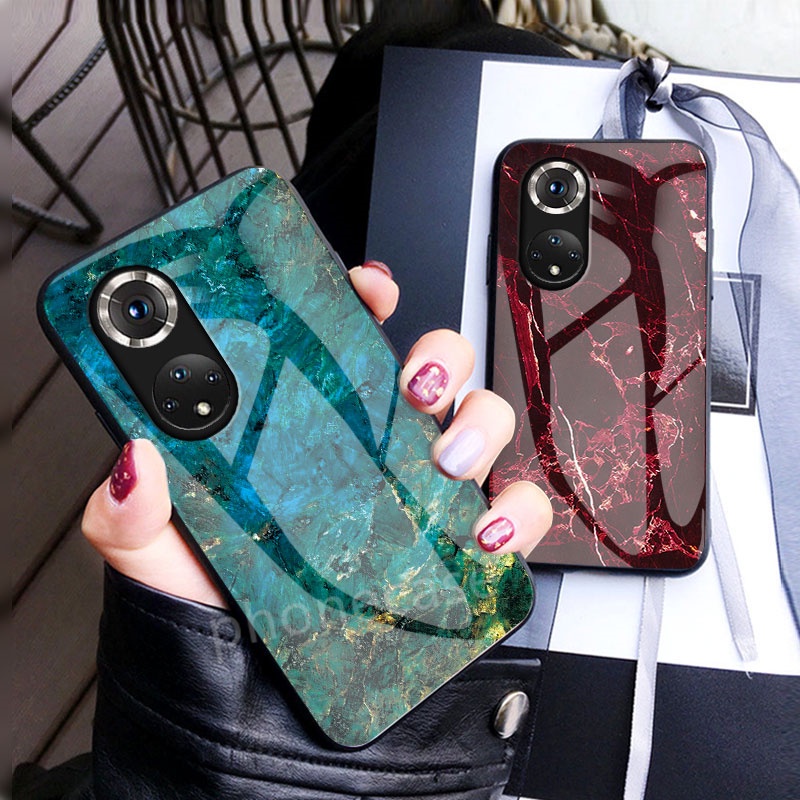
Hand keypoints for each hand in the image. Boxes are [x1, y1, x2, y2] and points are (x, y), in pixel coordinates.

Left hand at [81, 261, 551, 607]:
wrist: (252, 694)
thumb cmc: (215, 608)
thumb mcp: (159, 553)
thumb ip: (130, 510)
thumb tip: (136, 458)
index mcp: (307, 427)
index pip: (347, 337)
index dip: (366, 299)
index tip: (368, 288)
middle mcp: (372, 450)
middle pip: (432, 367)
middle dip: (440, 357)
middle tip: (415, 384)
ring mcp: (419, 493)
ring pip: (481, 423)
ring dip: (480, 427)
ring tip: (446, 460)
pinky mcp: (454, 545)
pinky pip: (511, 511)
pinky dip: (515, 513)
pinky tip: (484, 530)